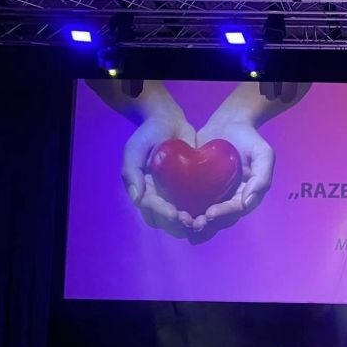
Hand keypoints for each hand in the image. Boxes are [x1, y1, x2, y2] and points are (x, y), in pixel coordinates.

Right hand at [122, 113, 197, 235]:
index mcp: (144, 191)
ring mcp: (177, 196)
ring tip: (203, 222)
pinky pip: (198, 208)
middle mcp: (160, 197)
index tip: (174, 214)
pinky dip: (205, 214)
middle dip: (179, 225)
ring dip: (192, 225)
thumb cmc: (149, 134)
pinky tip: (214, 215)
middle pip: (167, 221)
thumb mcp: (135, 149)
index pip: (151, 209)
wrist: (170, 121)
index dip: (162, 214)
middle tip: (191, 221)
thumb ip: (132, 171)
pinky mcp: (194, 190)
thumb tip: (137, 198)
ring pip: (183, 220)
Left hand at [186, 81, 309, 242]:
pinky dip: (182, 208)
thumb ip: (262, 177)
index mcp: (246, 195)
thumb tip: (247, 204)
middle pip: (219, 218)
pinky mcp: (197, 187)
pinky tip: (172, 209)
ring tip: (181, 220)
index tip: (210, 213)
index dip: (223, 214)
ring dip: (193, 221)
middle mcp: (230, 198)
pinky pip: (191, 201)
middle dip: (206, 224)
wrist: (228, 122)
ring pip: (203, 214)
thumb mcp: (263, 154)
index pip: (236, 210)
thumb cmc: (248, 138)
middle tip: (192, 223)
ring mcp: (213, 194)